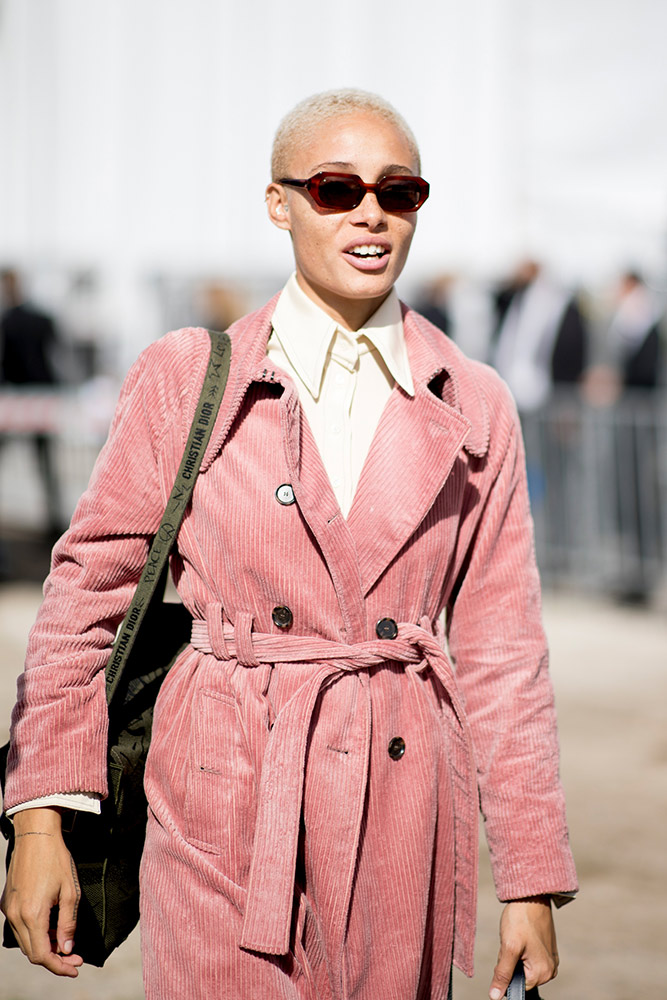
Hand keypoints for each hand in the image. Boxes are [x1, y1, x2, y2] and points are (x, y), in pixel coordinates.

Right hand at [0, 807, 83, 975]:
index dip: (59, 966)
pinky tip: (50, 925)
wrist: (36, 835)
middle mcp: (15, 915)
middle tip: (74, 955)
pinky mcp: (6, 902)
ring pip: (24, 941)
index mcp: (32, 914)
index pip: (41, 955)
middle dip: (54, 958)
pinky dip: (34, 933)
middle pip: (31, 952)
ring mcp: (8, 909)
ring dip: (43, 945)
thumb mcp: (70, 891)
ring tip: (64, 939)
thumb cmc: (56, 859)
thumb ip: (68, 924)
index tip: (75, 968)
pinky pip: (18, 927)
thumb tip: (66, 949)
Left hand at [489, 896, 557, 998]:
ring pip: (523, 965)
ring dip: (515, 954)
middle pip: (520, 975)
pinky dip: (521, 949)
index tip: (507, 952)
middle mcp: (551, 970)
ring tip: (517, 937)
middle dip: (511, 962)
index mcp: (543, 973)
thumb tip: (495, 996)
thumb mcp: (508, 947)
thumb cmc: (521, 919)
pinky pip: (529, 957)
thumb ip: (502, 974)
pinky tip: (522, 935)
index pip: (517, 985)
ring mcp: (550, 959)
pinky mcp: (547, 950)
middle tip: (511, 942)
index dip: (506, 971)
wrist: (531, 895)